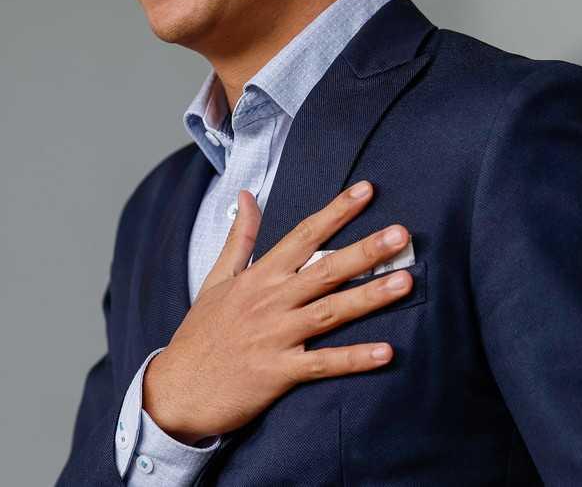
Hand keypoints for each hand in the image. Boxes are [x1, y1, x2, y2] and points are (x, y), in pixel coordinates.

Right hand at [141, 180, 411, 443]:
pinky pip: (323, 364)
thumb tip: (246, 195)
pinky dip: (354, 358)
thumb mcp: (216, 279)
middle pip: (325, 269)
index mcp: (258, 277)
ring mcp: (276, 337)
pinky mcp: (279, 373)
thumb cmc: (199, 334)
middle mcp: (270, 301)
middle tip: (402, 234)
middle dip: (365, 250)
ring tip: (405, 282)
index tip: (366, 191)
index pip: (303, 235)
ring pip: (330, 312)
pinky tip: (386, 352)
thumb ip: (239, 238)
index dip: (336, 212)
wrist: (176, 391)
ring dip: (369, 297)